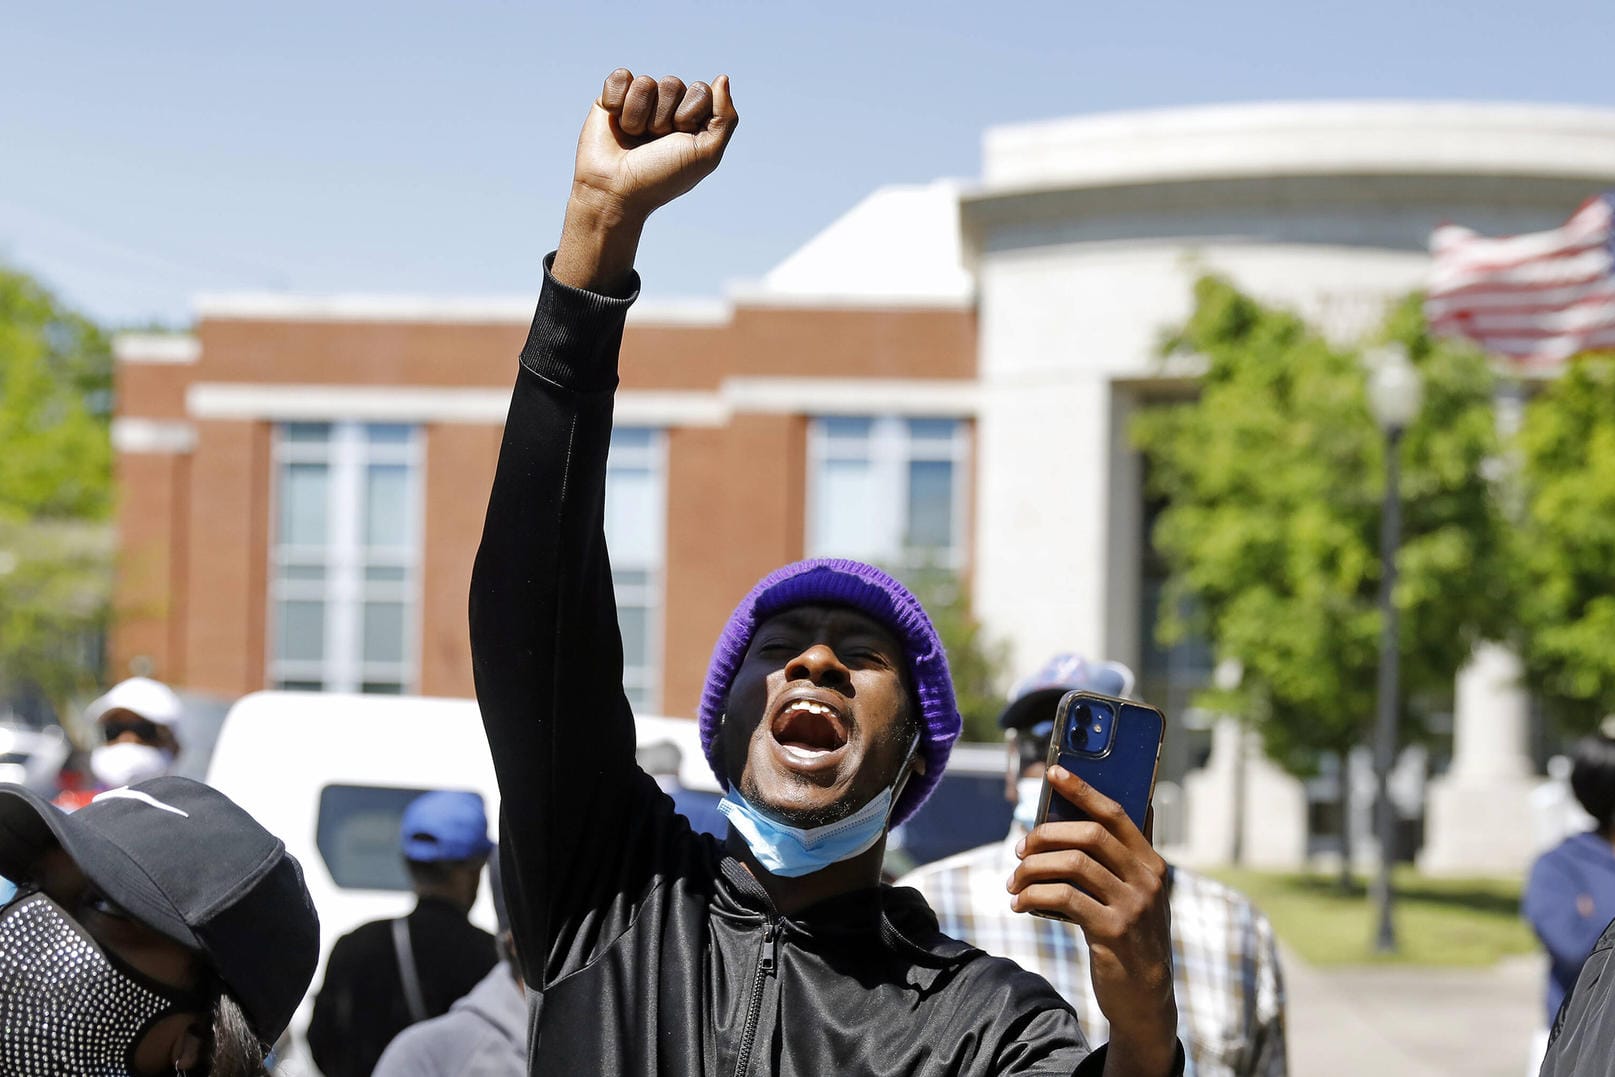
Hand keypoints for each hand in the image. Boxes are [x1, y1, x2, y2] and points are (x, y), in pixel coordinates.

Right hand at [574, 69, 737, 220]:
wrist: (615, 192)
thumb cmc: (661, 178)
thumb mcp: (706, 154)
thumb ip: (725, 118)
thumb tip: (722, 78)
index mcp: (692, 120)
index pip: (701, 91)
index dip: (689, 116)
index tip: (679, 141)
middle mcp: (666, 109)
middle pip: (673, 84)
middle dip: (662, 119)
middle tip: (653, 144)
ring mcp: (639, 103)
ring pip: (645, 83)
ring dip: (638, 117)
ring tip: (633, 139)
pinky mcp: (611, 99)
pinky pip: (621, 78)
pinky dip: (617, 102)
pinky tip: (616, 123)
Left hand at [1008, 767, 1177, 1075]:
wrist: (1146, 1000)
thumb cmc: (1132, 940)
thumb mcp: (1137, 897)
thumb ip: (1123, 860)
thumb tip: (1107, 813)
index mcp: (1152, 864)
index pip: (1116, 813)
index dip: (1083, 789)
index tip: (1053, 772)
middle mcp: (1147, 880)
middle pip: (1089, 835)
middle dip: (1045, 835)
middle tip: (1019, 849)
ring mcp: (1132, 906)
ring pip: (1071, 865)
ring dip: (1032, 870)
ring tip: (1013, 883)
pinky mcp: (1113, 932)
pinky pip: (1063, 899)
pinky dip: (1033, 896)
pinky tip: (1020, 905)